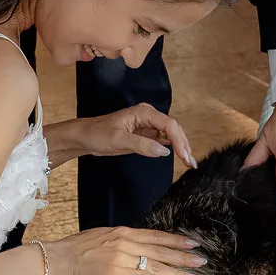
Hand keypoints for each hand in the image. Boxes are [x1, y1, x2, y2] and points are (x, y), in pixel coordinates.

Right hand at [44, 227, 203, 274]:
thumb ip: (119, 241)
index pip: (155, 235)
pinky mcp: (117, 271)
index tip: (191, 242)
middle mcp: (126, 241)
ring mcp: (123, 256)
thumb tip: (133, 247)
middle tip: (201, 260)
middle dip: (183, 255)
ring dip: (178, 270)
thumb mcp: (100, 237)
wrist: (58, 258)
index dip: (175, 239)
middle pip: (161, 249)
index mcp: (122, 232)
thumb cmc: (75, 249)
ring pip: (157, 264)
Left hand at [79, 104, 197, 169]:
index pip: (169, 124)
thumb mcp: (118, 140)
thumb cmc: (98, 134)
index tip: (184, 155)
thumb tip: (164, 151)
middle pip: (173, 128)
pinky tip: (179, 157)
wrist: (85, 136)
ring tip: (189, 162)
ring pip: (170, 134)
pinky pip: (163, 140)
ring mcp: (148, 125)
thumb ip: (142, 145)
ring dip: (180, 147)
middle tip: (190, 162)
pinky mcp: (145, 134)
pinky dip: (172, 148)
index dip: (179, 140)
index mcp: (143, 112)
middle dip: (184, 144)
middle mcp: (148, 116)